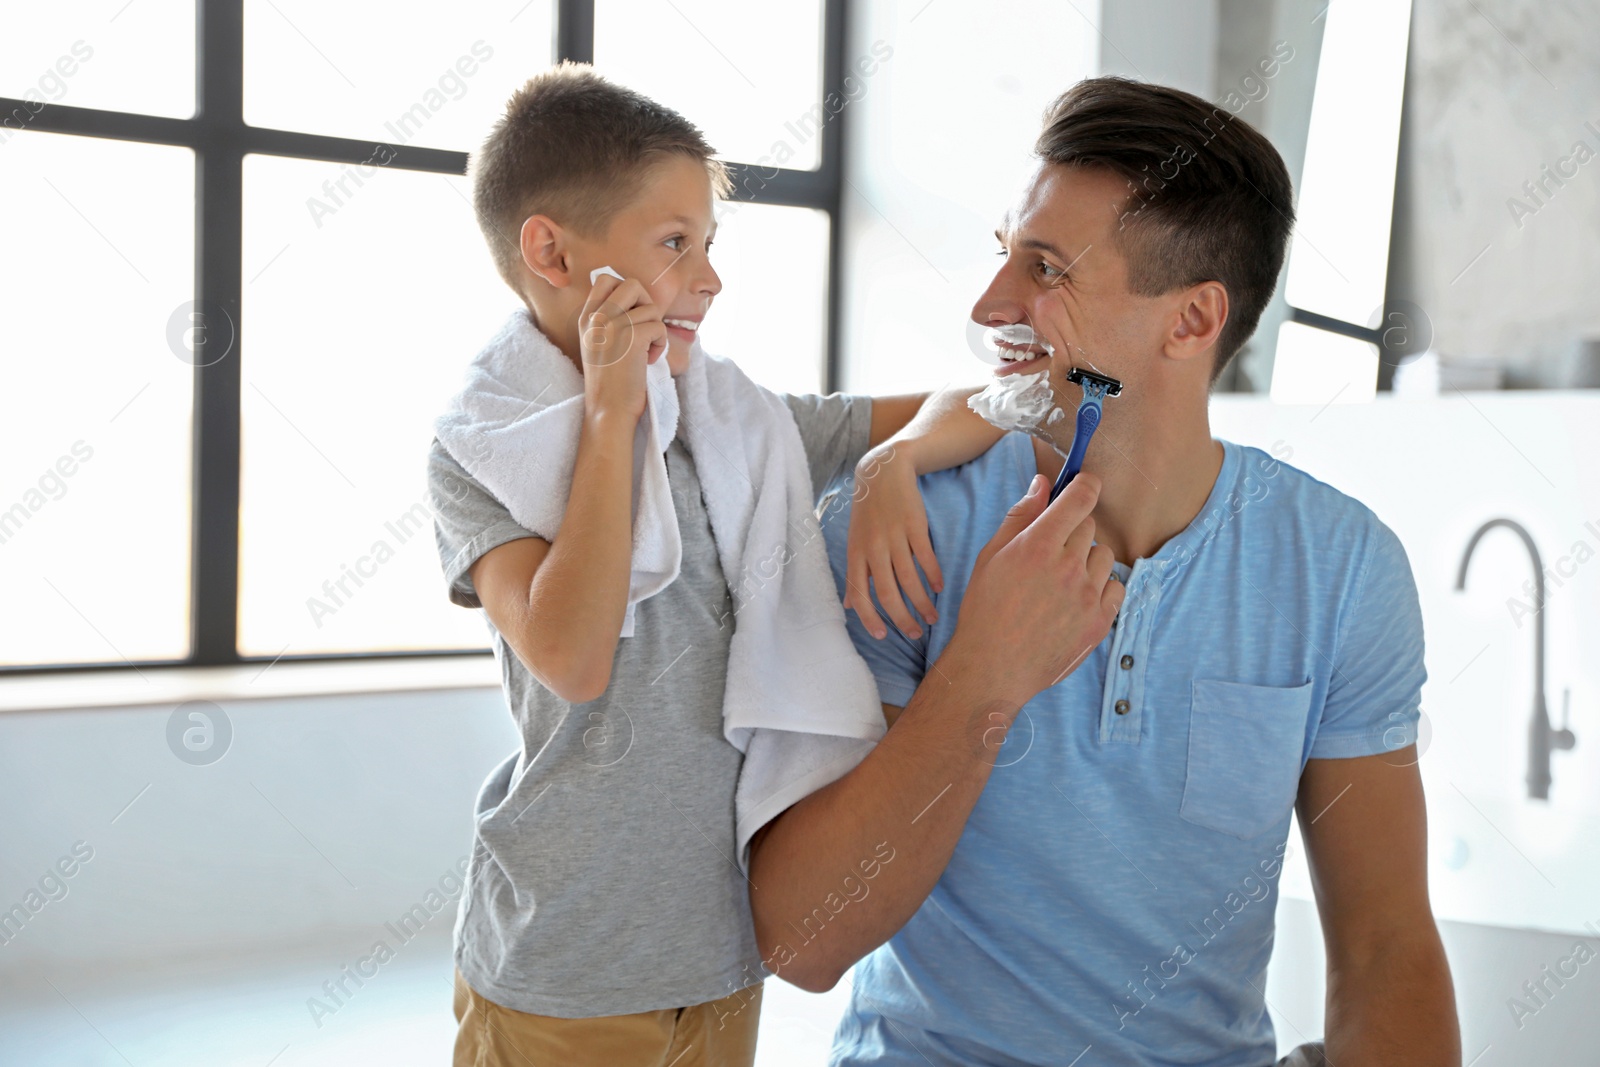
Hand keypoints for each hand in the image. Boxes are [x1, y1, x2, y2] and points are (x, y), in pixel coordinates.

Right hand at [578, 274, 667, 421]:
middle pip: (632, 284)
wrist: (607, 409)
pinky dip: (661, 344)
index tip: (631, 314)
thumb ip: (608, 320)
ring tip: (646, 351)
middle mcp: (597, 317)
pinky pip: (660, 327)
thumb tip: (638, 299)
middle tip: (645, 327)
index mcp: (587, 317)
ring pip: (651, 308)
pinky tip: (649, 360)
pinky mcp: (632, 338)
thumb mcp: (597, 343)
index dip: (626, 291)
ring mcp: (613, 326)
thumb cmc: (609, 381)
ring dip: (656, 330)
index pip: (605, 279)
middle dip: (646, 303)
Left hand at [843, 443, 943, 639]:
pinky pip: (925, 557)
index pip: (861, 594)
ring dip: (923, 603)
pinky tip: (940, 588)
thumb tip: (850, 607)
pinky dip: (934, 575)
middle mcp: (873, 547)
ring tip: (932, 617)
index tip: (884, 637)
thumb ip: (855, 575)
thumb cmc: (868, 513)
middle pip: (888, 593)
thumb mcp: (855, 542)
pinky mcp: (915, 525)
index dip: (871, 619)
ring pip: (909, 579)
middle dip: (903, 619)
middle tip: (915, 634)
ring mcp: (894, 536)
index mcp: (856, 554)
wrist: (882, 472)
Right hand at [941, 472, 1123, 706]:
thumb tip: (1042, 483)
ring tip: (1061, 581)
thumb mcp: (991, 556)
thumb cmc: (986, 610)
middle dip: (1072, 531)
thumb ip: (1020, 516)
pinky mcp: (1100, 621)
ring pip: (1103, 555)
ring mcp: (1087, 595)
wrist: (993, 666)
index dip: (1086, 484)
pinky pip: (1116, 586)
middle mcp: (1067, 566)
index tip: (1084, 484)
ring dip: (1087, 560)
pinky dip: (1101, 587)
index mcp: (1038, 545)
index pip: (1080, 497)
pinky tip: (1076, 599)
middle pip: (1089, 526)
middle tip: (1050, 553)